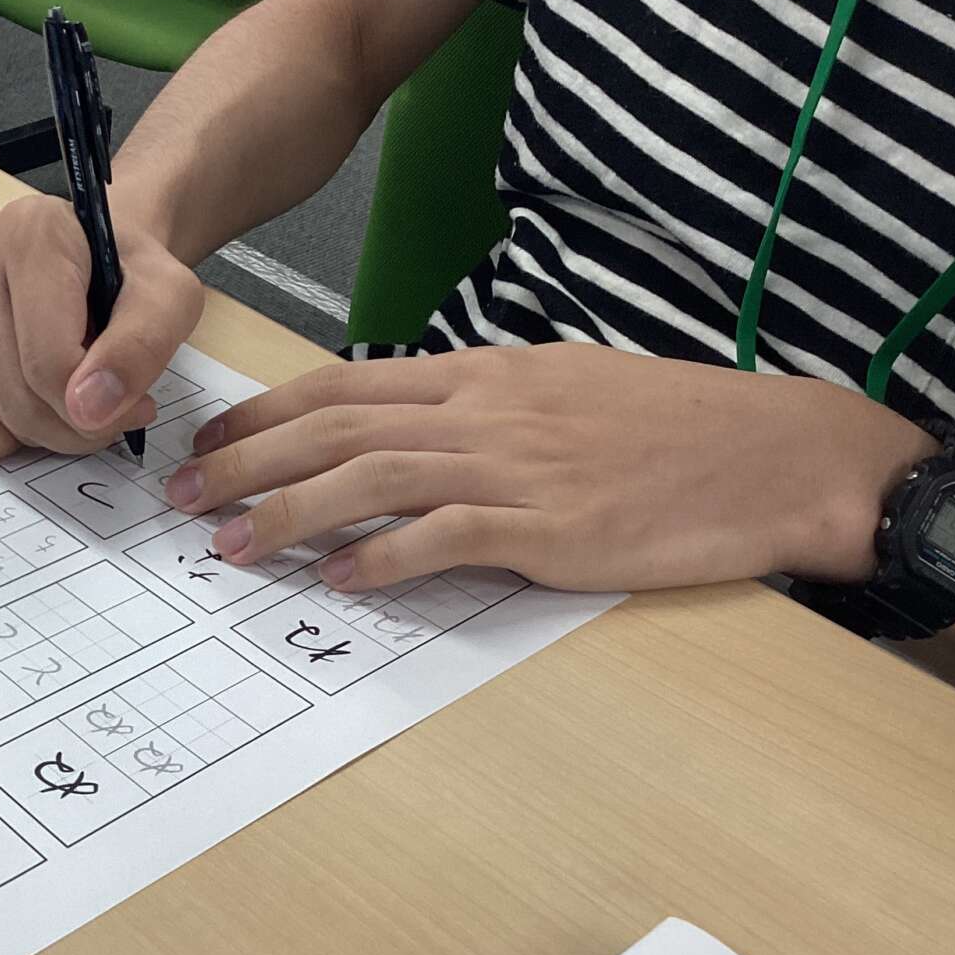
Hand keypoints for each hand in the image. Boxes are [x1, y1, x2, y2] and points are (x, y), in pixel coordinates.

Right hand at [0, 194, 204, 459]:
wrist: (93, 257)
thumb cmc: (128, 273)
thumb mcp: (169, 297)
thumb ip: (142, 346)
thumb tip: (88, 410)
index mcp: (29, 234)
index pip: (49, 361)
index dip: (101, 407)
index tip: (137, 406)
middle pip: (20, 397)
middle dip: (77, 427)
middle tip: (113, 412)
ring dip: (49, 430)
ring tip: (77, 391)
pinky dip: (12, 432)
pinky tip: (36, 394)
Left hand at [162, 344, 939, 592]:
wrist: (773, 452)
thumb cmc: (667, 425)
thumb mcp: (558, 390)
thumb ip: (475, 408)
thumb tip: (397, 433)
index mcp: (482, 375)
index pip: (345, 384)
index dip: (265, 413)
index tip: (209, 440)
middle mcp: (485, 412)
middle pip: (336, 428)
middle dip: (246, 462)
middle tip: (181, 497)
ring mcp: (518, 468)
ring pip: (373, 478)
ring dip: (288, 513)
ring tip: (228, 546)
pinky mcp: (554, 527)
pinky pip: (448, 539)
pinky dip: (383, 558)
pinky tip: (336, 579)